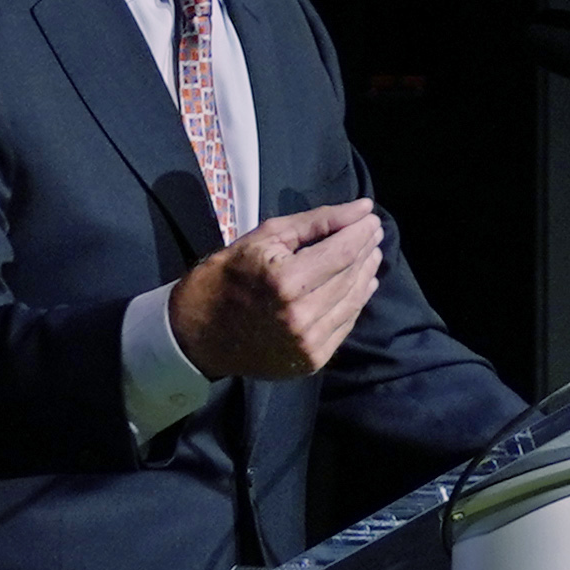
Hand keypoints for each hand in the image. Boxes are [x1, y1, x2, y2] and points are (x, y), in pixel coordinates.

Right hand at [169, 198, 386, 381]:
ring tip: (370, 255)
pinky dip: (356, 302)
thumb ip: (316, 222)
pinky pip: (345, 325)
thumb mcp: (264, 237)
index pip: (342, 252)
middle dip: (366, 249)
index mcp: (285, 281)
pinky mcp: (310, 361)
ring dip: (366, 275)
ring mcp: (307, 343)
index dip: (361, 232)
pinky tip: (361, 285)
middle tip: (372, 233)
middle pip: (351, 275)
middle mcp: (300, 315)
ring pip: (353, 301)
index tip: (370, 217)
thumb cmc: (226, 276)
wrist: (196, 334)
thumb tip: (362, 209)